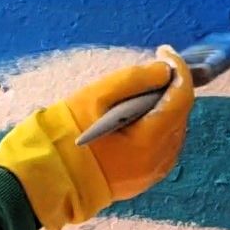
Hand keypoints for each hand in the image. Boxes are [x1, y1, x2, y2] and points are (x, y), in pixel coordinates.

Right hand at [65, 45, 193, 200]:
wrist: (49, 177)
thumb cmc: (66, 134)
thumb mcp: (94, 97)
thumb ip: (133, 79)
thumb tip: (163, 70)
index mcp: (148, 142)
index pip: (180, 98)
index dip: (178, 70)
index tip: (164, 51)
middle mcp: (159, 160)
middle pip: (180, 114)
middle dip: (171, 88)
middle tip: (151, 70)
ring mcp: (154, 173)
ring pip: (174, 130)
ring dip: (166, 107)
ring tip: (144, 92)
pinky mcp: (147, 178)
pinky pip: (165, 146)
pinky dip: (159, 126)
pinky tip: (141, 116)